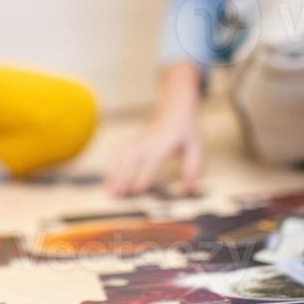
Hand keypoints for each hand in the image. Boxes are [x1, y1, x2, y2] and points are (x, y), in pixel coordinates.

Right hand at [108, 62, 204, 196]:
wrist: (175, 108)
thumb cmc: (186, 130)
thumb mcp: (195, 147)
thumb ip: (192, 167)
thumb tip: (192, 189)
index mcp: (163, 144)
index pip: (152, 162)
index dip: (145, 176)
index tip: (137, 190)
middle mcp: (148, 143)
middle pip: (132, 161)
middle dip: (123, 178)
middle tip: (116, 195)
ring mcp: (139, 143)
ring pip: (123, 160)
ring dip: (115, 176)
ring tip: (108, 193)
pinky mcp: (134, 144)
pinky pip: (121, 158)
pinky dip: (114, 170)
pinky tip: (108, 183)